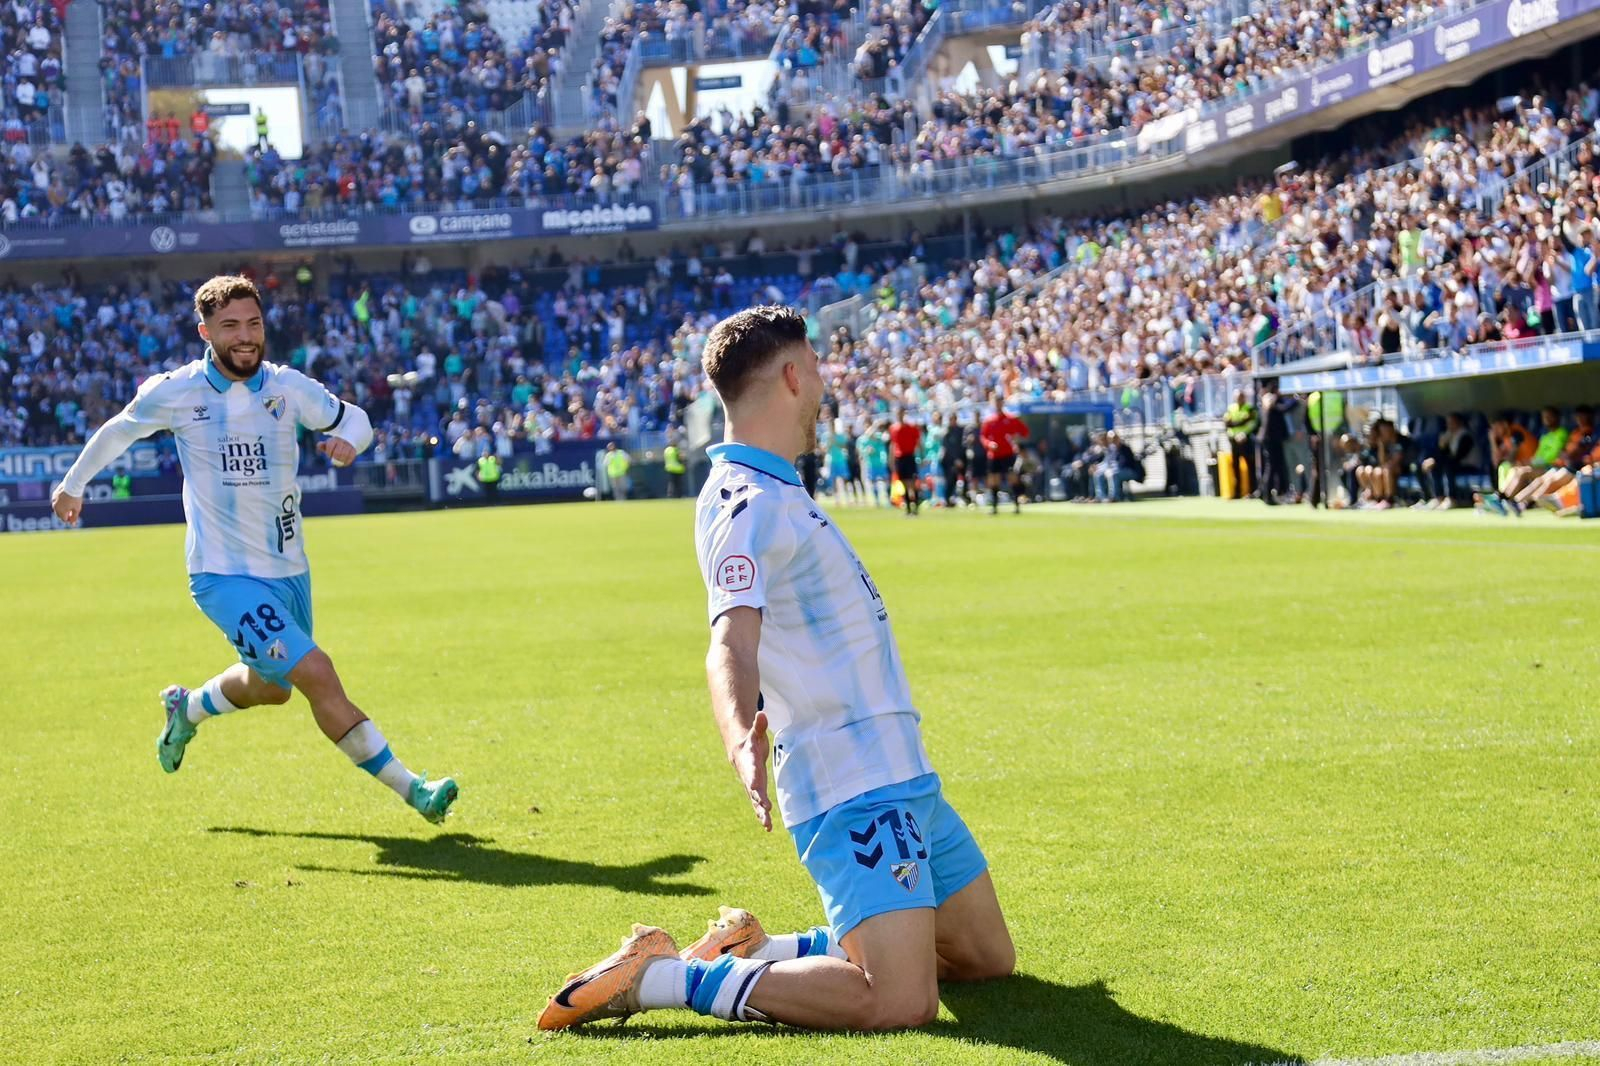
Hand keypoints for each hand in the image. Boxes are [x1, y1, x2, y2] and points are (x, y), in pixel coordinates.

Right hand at [51, 485, 82, 525]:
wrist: (72, 485)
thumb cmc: (76, 498)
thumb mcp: (77, 509)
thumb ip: (74, 517)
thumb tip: (73, 524)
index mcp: (61, 511)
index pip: (64, 519)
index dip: (69, 519)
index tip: (74, 515)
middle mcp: (55, 507)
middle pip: (59, 514)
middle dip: (65, 515)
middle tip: (71, 512)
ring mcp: (53, 501)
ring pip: (56, 508)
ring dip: (62, 509)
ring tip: (69, 506)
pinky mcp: (53, 495)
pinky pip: (56, 502)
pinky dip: (60, 503)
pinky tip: (65, 500)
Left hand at [317, 438, 356, 466]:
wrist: (347, 441)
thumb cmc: (334, 445)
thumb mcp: (327, 444)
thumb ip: (321, 445)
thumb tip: (319, 447)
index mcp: (334, 439)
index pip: (330, 446)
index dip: (329, 453)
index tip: (330, 455)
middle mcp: (342, 441)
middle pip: (337, 452)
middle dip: (335, 458)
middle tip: (334, 460)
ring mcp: (348, 445)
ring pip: (344, 455)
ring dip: (341, 461)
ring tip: (339, 462)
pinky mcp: (354, 450)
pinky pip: (351, 457)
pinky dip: (347, 462)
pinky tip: (344, 463)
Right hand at [730, 711, 772, 831]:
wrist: (738, 750)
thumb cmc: (749, 741)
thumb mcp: (754, 733)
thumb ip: (758, 726)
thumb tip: (762, 714)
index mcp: (748, 763)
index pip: (752, 773)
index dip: (754, 781)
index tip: (757, 789)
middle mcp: (749, 777)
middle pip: (753, 791)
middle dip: (759, 801)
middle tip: (766, 811)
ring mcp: (751, 786)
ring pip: (755, 802)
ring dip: (761, 814)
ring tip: (768, 825)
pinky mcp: (755, 791)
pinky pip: (758, 804)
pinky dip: (762, 815)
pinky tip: (767, 827)